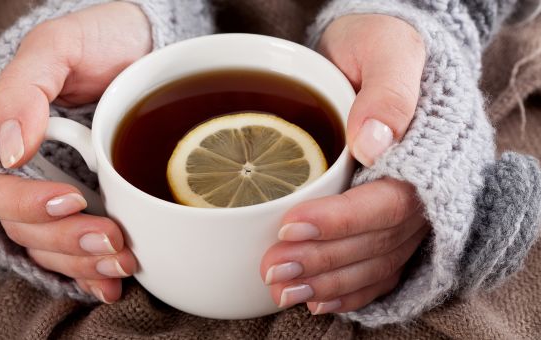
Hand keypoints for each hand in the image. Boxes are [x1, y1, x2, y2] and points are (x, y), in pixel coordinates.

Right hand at [0, 2, 152, 301]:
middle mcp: (28, 173)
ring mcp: (59, 192)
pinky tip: (112, 281)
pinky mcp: (90, 205)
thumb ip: (24, 87)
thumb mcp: (59, 45)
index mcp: (7, 138)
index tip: (69, 199)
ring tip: (124, 259)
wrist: (146, 50)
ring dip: (84, 262)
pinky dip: (93, 273)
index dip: (23, 204)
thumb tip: (10, 148)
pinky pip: (78, 252)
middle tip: (111, 237)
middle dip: (65, 242)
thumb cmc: (100, 40)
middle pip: (23, 229)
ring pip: (51, 248)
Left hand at [260, 15, 427, 313]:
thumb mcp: (383, 48)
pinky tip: (317, 299)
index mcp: (425, 152)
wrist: (379, 53)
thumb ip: (387, 91)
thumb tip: (374, 142)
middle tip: (272, 269)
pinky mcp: (388, 219)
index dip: (340, 222)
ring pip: (374, 261)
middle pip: (376, 241)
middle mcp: (423, 190)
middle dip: (322, 260)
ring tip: (282, 291)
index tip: (290, 225)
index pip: (386, 202)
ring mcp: (408, 210)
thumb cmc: (378, 43)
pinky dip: (349, 290)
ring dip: (328, 283)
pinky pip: (379, 266)